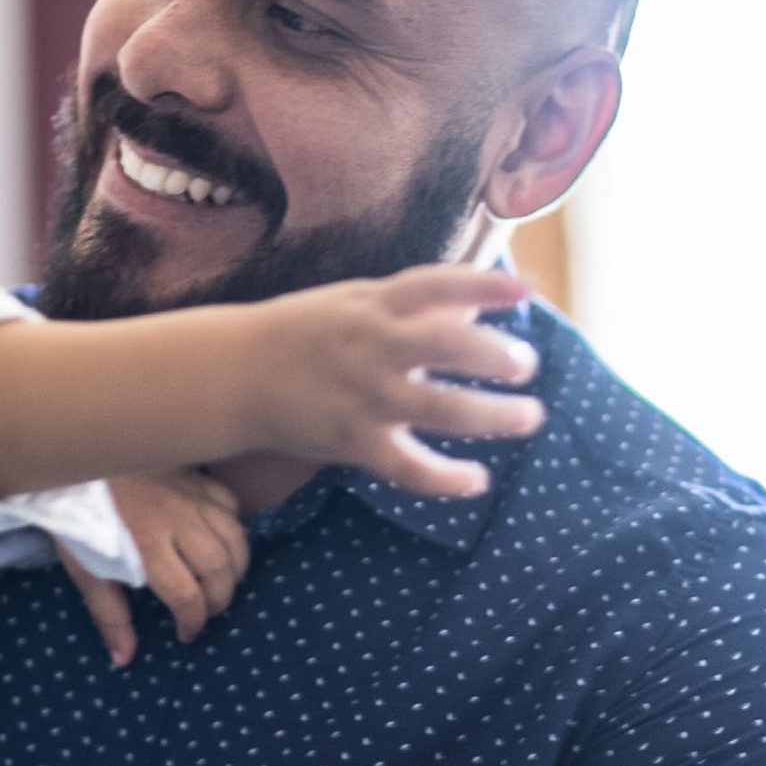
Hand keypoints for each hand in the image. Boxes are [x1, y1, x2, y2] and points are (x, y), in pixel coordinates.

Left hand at [63, 468, 250, 665]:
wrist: (76, 463)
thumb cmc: (79, 520)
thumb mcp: (85, 571)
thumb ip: (109, 615)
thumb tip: (124, 659)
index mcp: (148, 547)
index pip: (188, 596)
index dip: (194, 622)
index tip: (185, 633)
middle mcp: (178, 521)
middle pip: (221, 569)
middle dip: (220, 600)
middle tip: (205, 611)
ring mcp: (191, 496)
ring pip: (236, 537)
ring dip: (236, 567)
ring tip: (220, 582)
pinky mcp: (196, 478)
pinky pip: (231, 505)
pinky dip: (232, 528)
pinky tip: (219, 541)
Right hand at [242, 264, 542, 496]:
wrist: (235, 374)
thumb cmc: (308, 333)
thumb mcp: (358, 301)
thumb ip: (419, 303)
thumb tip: (481, 303)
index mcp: (375, 304)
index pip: (435, 284)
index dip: (482, 285)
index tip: (523, 290)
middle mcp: (373, 346)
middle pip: (446, 346)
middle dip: (494, 354)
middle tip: (527, 364)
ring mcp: (364, 397)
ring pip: (439, 409)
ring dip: (491, 415)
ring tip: (529, 417)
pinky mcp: (353, 442)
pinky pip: (408, 467)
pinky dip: (445, 478)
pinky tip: (475, 481)